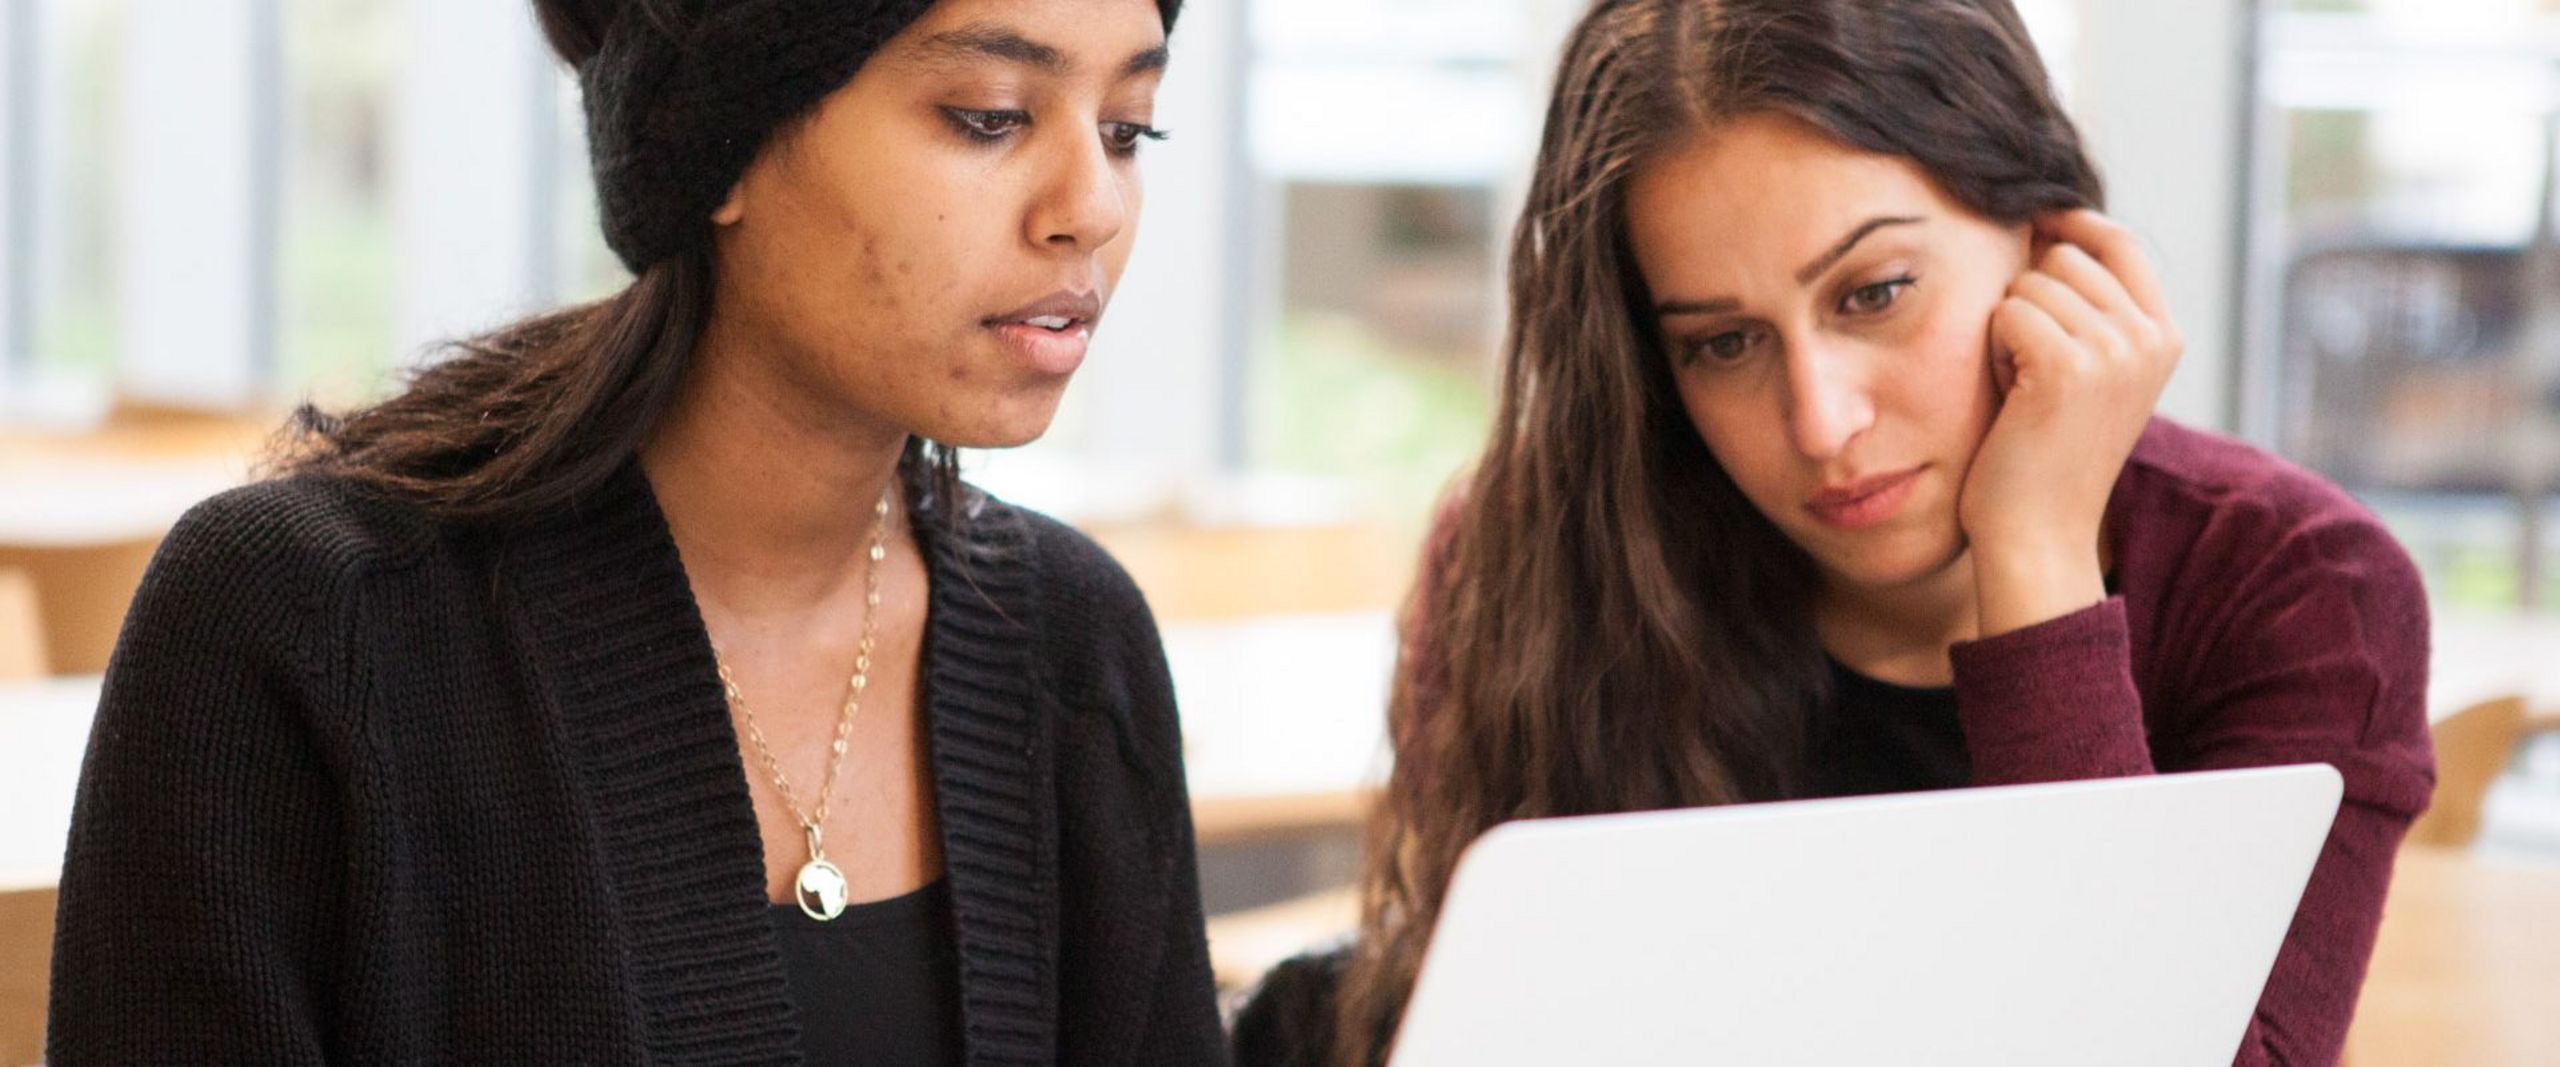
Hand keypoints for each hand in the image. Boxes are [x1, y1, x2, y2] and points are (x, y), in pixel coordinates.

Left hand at [1961, 209, 2181, 635]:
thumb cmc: (2044, 455)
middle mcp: (2150, 337)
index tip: (2032, 227)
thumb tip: (2045, 228)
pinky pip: (2007, 312)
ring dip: (2008, 328)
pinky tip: (2010, 394)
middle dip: (2029, 298)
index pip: (2119, 241)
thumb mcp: (2088, 373)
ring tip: (2022, 387)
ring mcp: (2116, 350)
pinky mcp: (2070, 366)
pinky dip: (1993, 348)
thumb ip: (2089, 310)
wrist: (2038, 535)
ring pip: (2031, 281)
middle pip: (2065, 255)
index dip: (2069, 224)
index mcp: (2164, 336)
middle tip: (2029, 369)